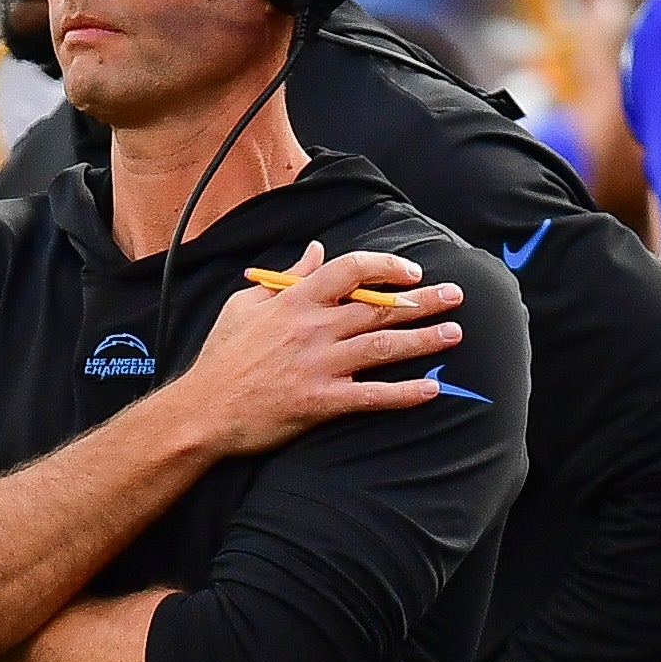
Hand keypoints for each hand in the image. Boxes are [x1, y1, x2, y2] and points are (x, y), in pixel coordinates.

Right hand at [154, 241, 464, 460]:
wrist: (203, 410)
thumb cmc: (223, 356)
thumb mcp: (246, 304)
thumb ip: (287, 277)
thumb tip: (316, 251)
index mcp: (296, 300)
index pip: (352, 269)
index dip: (388, 266)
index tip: (413, 271)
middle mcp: (313, 328)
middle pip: (380, 308)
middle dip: (424, 300)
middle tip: (457, 297)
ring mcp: (319, 365)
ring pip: (384, 347)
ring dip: (424, 340)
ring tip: (454, 334)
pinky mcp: (321, 402)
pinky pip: (373, 396)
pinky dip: (405, 394)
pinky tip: (431, 390)